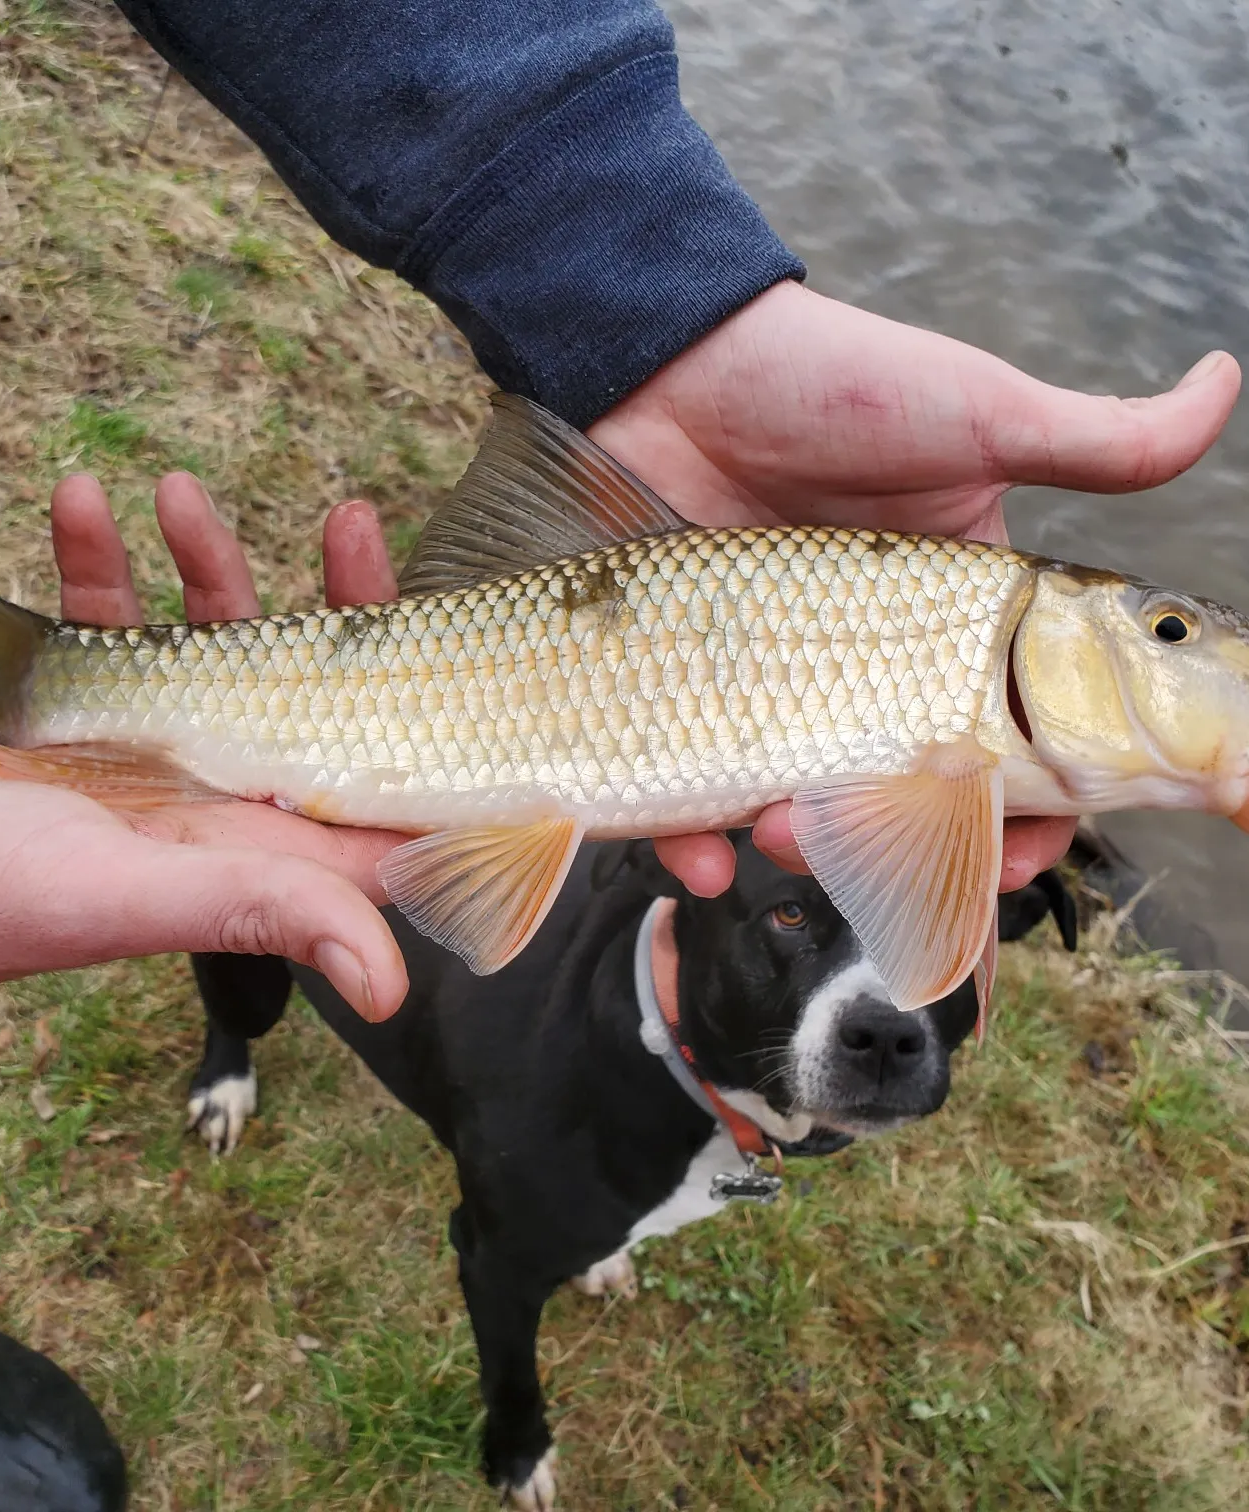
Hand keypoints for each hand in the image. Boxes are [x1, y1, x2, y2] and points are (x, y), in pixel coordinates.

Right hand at [0, 474, 411, 1027]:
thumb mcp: (133, 894)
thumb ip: (264, 909)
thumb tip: (392, 987)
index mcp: (257, 842)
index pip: (383, 785)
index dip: (439, 717)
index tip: (460, 632)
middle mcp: (222, 792)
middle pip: (317, 686)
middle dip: (337, 601)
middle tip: (351, 522)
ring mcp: (155, 746)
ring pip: (214, 636)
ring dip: (203, 558)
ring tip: (174, 491)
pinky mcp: (85, 710)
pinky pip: (110, 621)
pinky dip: (96, 563)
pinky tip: (82, 502)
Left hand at [585, 281, 1241, 892]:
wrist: (677, 371)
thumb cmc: (837, 385)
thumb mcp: (977, 413)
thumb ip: (1095, 439)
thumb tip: (1225, 381)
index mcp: (956, 623)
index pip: (1011, 742)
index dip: (1025, 814)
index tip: (1017, 852)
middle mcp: (867, 666)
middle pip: (905, 799)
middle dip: (906, 849)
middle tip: (892, 860)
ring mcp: (771, 684)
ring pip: (799, 809)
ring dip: (798, 848)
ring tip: (777, 838)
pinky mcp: (687, 690)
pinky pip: (690, 789)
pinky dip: (692, 839)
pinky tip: (702, 855)